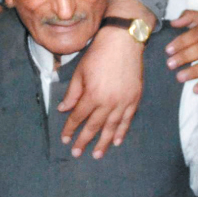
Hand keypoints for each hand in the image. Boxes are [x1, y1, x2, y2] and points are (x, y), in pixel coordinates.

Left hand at [58, 25, 143, 159]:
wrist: (123, 41)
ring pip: (111, 127)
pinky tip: (116, 141)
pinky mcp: (134, 98)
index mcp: (92, 95)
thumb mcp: (80, 72)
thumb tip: (63, 109)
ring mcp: (123, 101)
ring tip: (97, 155)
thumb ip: (72, 93)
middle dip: (84, 141)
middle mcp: (108, 102)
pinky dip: (121, 131)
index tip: (65, 139)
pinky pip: (127, 119)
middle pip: (94, 126)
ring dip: (103, 143)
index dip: (70, 128)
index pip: (78, 117)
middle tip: (76, 153)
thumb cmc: (98, 54)